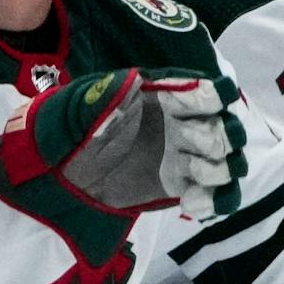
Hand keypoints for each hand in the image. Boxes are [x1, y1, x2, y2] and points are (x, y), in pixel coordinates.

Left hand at [0, 68, 246, 261]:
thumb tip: (134, 79)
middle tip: (192, 146)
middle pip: (225, 128)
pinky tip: (191, 204)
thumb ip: (107, 95)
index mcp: (162, 97)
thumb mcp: (80, 108)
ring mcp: (186, 157)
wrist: (55, 177)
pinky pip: (216, 195)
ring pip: (228, 162)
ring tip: (194, 176)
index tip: (213, 103)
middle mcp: (183, 125)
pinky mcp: (183, 187)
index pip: (204, 91)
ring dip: (219, 169)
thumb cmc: (67, 133)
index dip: (214, 96)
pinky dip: (214, 200)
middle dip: (217, 137)